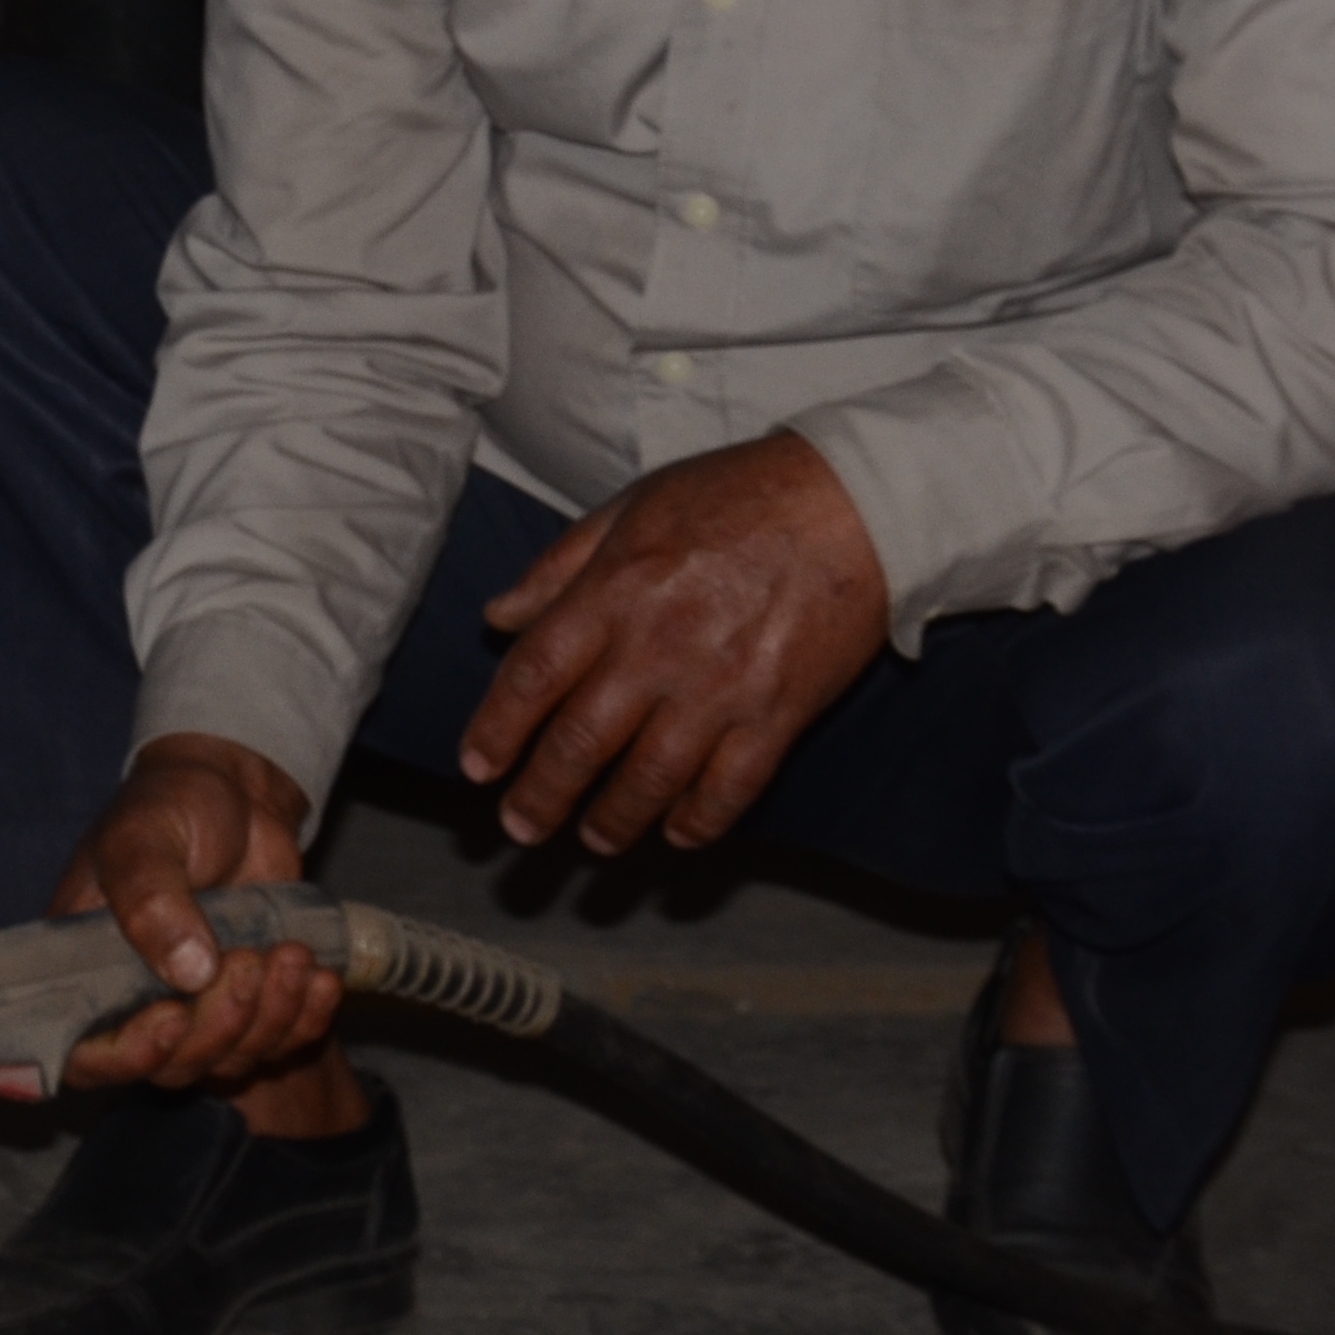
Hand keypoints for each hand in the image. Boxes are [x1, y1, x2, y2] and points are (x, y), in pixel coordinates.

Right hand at [21, 732, 347, 1098]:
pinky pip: (279, 1044)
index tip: (174, 1018)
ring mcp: (199, 1007)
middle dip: (219, 1026)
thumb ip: (152, 899)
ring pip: (230, 1061)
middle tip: (248, 960)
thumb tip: (188, 973)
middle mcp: (137, 1002)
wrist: (238, 790)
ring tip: (291, 955)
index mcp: (87, 970)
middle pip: (172, 1067)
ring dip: (269, 1019)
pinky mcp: (252, 1004)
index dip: (128, 1056)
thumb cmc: (170, 803)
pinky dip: (305, 1020)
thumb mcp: (144, 837)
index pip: (89, 1053)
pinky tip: (322, 979)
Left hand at [463, 431, 889, 854]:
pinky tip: (677, 835)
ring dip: (613, 820)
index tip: (477, 768)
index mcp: (615, 591)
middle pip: (581, 742)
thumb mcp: (633, 506)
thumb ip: (560, 567)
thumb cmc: (739, 495)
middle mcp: (659, 649)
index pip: (535, 676)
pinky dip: (698, 821)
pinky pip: (730, 788)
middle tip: (520, 828)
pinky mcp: (778, 714)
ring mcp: (721, 688)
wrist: (857, 503)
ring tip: (593, 840)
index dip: (498, 728)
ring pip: (649, 779)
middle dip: (542, 795)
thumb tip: (500, 617)